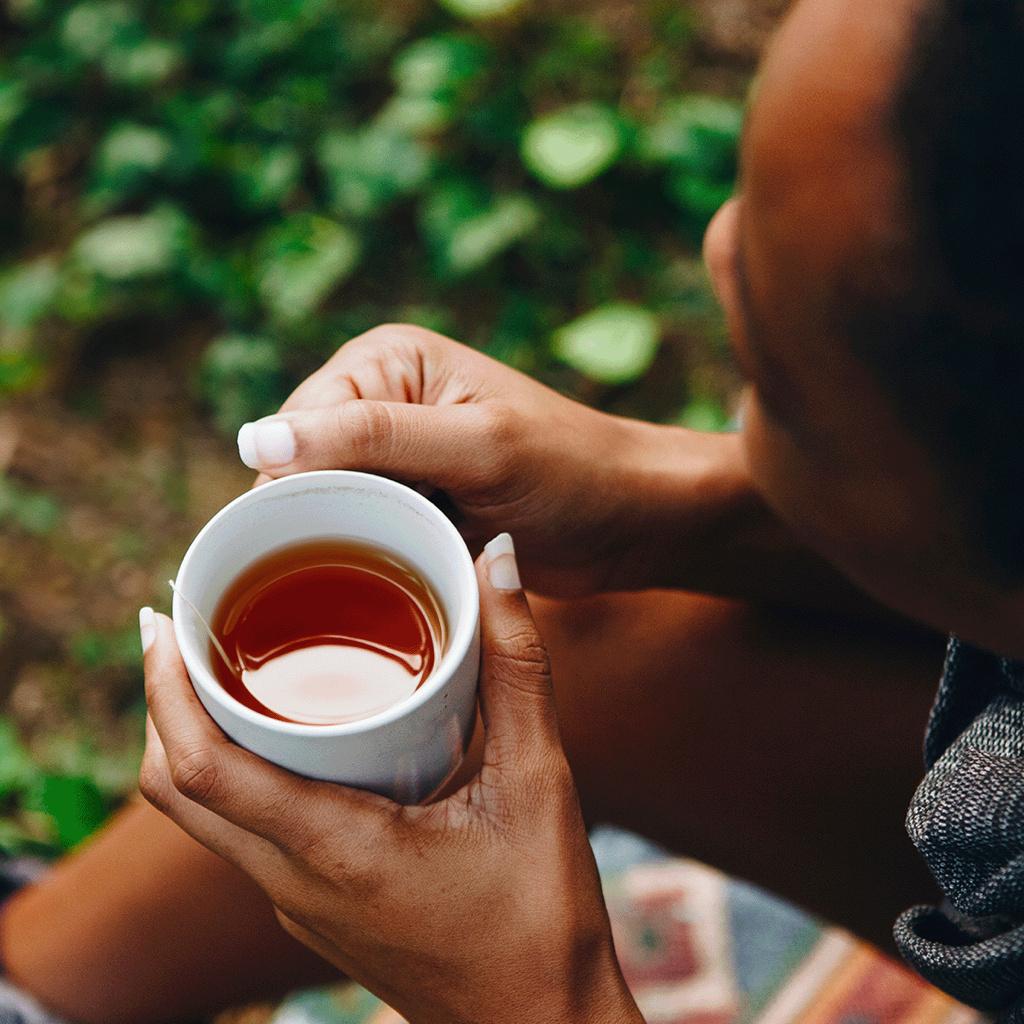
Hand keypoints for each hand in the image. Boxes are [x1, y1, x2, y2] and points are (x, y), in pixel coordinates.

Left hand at [139, 535, 642, 1023]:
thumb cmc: (542, 917)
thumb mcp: (539, 781)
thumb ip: (518, 668)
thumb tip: (498, 562)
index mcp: (333, 850)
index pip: (199, 769)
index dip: (162, 688)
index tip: (164, 620)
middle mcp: (293, 884)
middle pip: (176, 791)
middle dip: (163, 704)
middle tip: (187, 628)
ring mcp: (298, 906)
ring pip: (205, 815)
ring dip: (197, 739)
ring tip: (229, 666)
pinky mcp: (318, 912)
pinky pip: (247, 834)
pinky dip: (239, 774)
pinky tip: (294, 735)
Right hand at [235, 322, 741, 596]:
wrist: (630, 520)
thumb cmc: (570, 470)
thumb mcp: (475, 449)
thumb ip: (372, 438)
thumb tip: (256, 439)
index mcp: (385, 359)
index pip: (298, 427)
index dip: (298, 488)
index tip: (324, 546)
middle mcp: (380, 396)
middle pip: (302, 468)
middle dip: (320, 517)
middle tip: (364, 561)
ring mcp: (395, 451)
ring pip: (326, 505)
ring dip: (344, 540)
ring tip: (384, 567)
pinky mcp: (412, 496)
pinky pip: (360, 528)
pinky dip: (367, 554)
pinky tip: (386, 578)